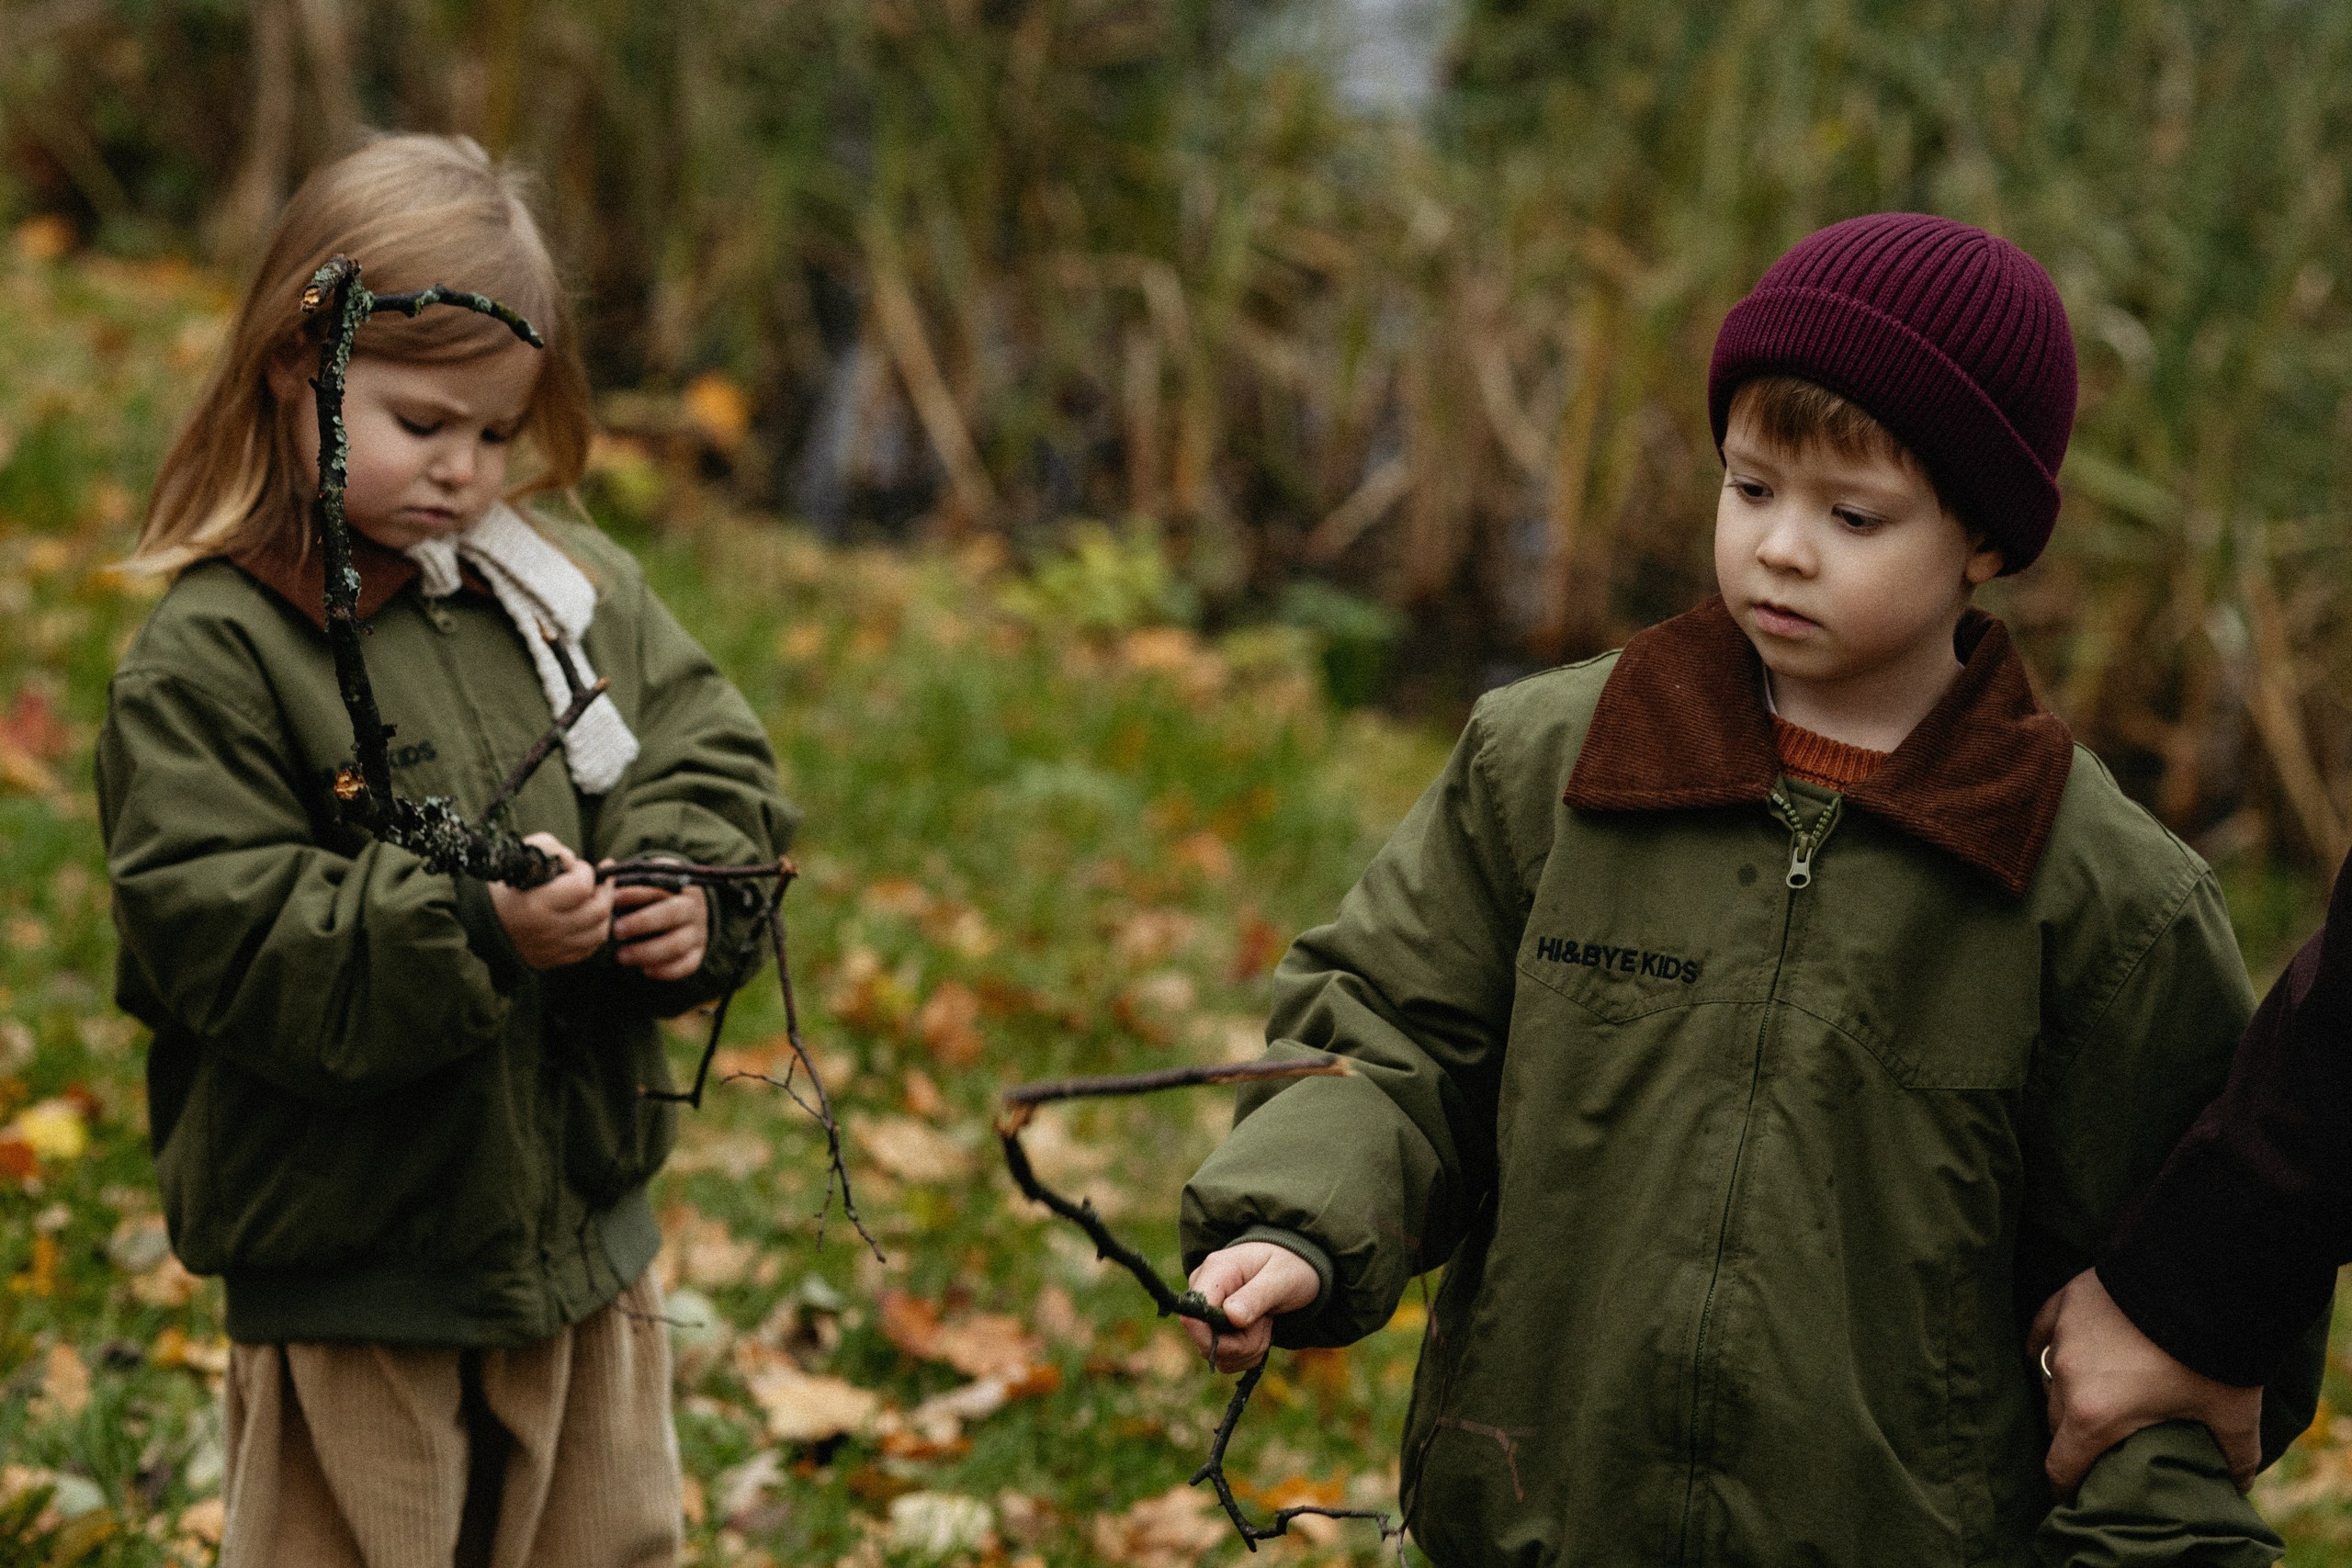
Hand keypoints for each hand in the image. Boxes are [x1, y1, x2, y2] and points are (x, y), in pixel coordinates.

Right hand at [488, 834, 612, 969]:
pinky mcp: (552, 960)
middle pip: (598, 910)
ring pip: (599, 933)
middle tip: (600, 880)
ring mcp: (552, 948)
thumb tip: (572, 861)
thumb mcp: (521, 856)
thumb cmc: (501, 886)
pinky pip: (588, 949)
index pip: (582, 886)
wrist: (476, 922)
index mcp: (537, 904)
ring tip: (597, 899)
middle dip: (604, 890)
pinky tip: (588, 919)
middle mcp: (548, 929)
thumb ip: (551, 849)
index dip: (585, 871)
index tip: (575, 867)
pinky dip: (594, 932)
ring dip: (604, 912)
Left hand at [606, 870, 708, 981]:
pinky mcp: (698, 953)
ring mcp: (698, 931)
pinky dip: (666, 970)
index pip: (659, 886)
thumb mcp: (648, 881)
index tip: (612, 898)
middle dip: (641, 922)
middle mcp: (693, 907)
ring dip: (647, 951)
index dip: (635, 892)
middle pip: (672, 914)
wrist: (688, 912)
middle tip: (615, 931)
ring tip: (621, 956)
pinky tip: (645, 970)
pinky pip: (687, 965)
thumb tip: (605, 866)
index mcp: (680, 884)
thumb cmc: (656, 896)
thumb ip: (627, 877)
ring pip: (676, 944)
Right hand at [1182, 1241, 1321, 1372]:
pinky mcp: (1214, 1329)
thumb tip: (1231, 1316)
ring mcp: (1206, 1312)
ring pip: (1217, 1355)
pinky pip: (1224, 1358)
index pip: (1192, 1314)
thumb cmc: (1289, 1265)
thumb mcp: (1281, 1277)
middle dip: (1243, 1344)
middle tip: (1267, 1322)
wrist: (1293, 1267)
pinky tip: (1259, 1332)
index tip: (1245, 1331)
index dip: (1214, 1336)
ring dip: (1249, 1349)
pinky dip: (1247, 1354)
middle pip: (1206, 1341)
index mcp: (1215, 1271)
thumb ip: (1255, 1296)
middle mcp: (1204, 1292)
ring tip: (1265, 1322)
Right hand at [2030, 1267, 2262, 1492]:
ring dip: (2067, 1390)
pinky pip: (2043, 1331)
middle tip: (2101, 1441)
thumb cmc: (2213, 1356)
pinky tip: (2060, 1349)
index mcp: (2096, 1415)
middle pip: (2056, 1421)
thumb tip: (2238, 1482)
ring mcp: (2062, 1335)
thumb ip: (2234, 1456)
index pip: (2060, 1465)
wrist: (2201, 1278)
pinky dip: (2050, 1344)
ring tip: (2093, 1392)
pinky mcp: (2065, 1301)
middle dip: (2074, 1436)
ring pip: (2050, 1376)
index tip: (2075, 1492)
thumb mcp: (2232, 1414)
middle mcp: (2066, 1377)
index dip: (2066, 1486)